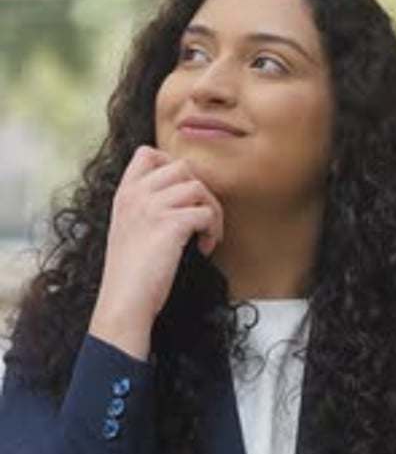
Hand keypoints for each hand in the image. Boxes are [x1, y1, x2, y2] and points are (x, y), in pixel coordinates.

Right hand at [90, 145, 223, 357]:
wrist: (124, 300)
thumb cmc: (130, 273)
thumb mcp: (128, 229)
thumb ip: (145, 207)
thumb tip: (182, 195)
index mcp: (124, 194)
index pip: (146, 153)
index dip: (171, 165)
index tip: (181, 193)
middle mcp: (137, 195)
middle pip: (182, 167)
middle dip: (199, 191)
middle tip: (200, 218)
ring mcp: (152, 208)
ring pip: (198, 188)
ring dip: (211, 211)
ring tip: (206, 235)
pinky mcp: (170, 225)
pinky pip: (205, 212)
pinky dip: (212, 230)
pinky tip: (204, 248)